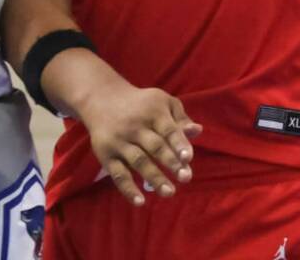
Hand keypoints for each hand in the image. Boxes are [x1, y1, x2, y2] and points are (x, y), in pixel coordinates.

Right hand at [78, 78, 201, 206]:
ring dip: (154, 177)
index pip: (168, 129)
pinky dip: (128, 189)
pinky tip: (140, 202)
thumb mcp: (161, 102)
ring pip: (138, 161)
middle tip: (185, 178)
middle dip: (170, 162)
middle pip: (154, 146)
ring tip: (169, 192)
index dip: (178, 142)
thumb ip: (179, 118)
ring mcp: (119, 140)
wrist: (102, 98)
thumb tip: (197, 130)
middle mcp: (135, 125)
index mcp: (152, 111)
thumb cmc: (141, 104)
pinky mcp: (106, 154)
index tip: (187, 158)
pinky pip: (118, 173)